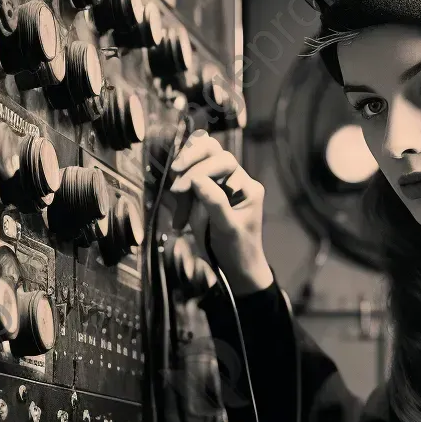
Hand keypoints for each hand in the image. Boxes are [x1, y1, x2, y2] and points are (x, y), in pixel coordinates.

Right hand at [166, 131, 272, 293]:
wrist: (236, 269)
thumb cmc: (238, 250)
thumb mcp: (228, 228)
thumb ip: (215, 202)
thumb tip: (196, 178)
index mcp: (246, 186)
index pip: (224, 161)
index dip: (200, 169)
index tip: (182, 187)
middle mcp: (234, 180)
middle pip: (211, 152)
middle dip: (190, 159)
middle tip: (174, 172)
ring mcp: (218, 185)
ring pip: (197, 162)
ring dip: (182, 176)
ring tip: (175, 195)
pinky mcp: (203, 194)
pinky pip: (188, 180)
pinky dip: (178, 192)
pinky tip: (178, 218)